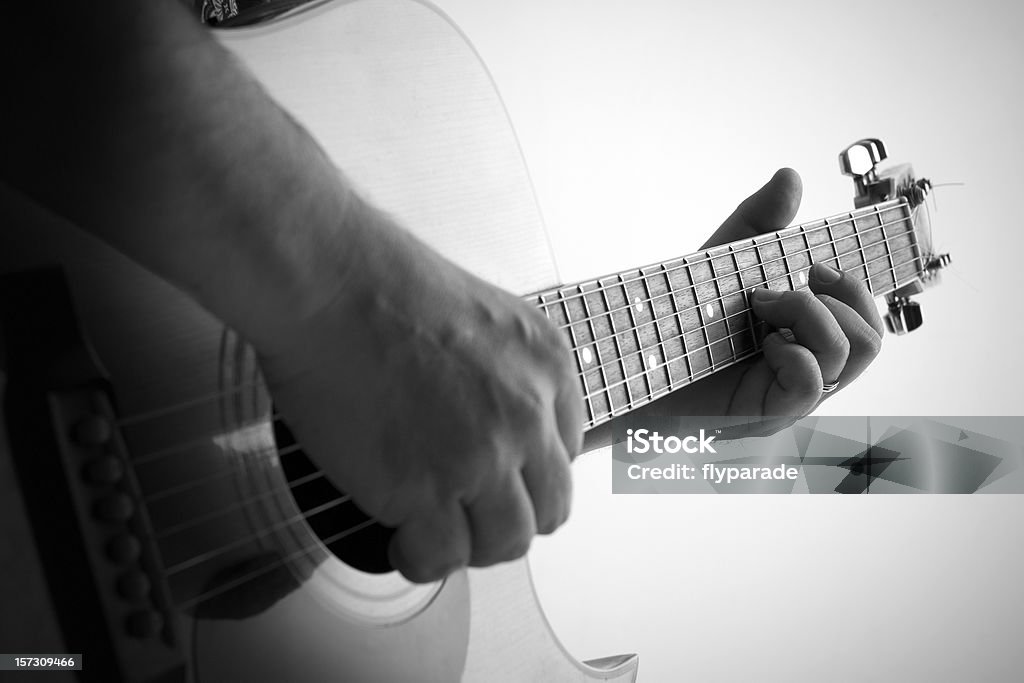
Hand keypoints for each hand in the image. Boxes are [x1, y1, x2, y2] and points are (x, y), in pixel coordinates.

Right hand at [255, 205, 581, 582]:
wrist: (333, 283)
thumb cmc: (383, 287)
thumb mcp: (485, 318)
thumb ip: (505, 374)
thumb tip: (487, 422)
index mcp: (549, 368)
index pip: (565, 453)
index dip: (525, 473)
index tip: (495, 478)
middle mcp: (528, 415)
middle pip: (550, 507)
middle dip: (509, 518)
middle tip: (468, 515)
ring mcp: (483, 456)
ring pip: (507, 541)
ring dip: (470, 545)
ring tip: (432, 531)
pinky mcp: (428, 489)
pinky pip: (444, 556)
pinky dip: (423, 558)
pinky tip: (401, 540)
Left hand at [662, 168, 883, 429]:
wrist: (630, 358)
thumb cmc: (675, 319)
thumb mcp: (722, 261)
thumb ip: (758, 221)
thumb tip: (790, 176)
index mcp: (804, 336)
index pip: (865, 319)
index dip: (858, 289)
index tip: (815, 266)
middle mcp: (806, 367)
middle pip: (873, 337)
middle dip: (841, 295)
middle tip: (781, 288)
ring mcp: (790, 395)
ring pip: (853, 353)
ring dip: (812, 315)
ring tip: (762, 308)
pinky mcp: (767, 414)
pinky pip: (813, 383)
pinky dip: (794, 353)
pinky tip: (762, 345)